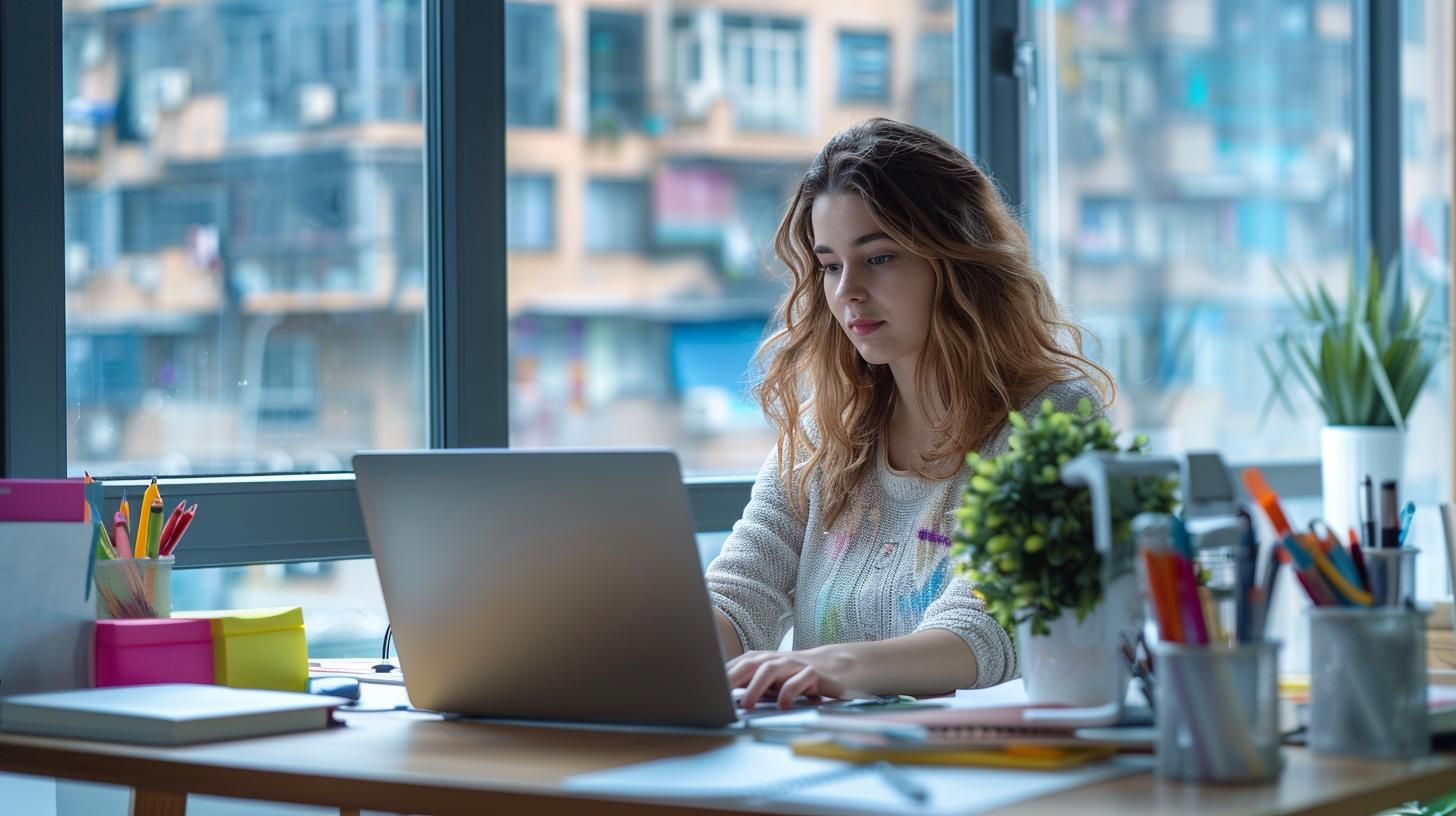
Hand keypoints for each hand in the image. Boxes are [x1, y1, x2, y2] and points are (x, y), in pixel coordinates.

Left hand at [726, 647, 853, 710]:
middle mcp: (775, 659)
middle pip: (749, 664)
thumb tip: (720, 700)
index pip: (736, 666)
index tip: (703, 689)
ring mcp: (794, 665)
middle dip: (732, 678)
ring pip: (771, 670)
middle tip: (718, 695)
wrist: (835, 666)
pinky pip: (799, 681)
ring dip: (756, 687)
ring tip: (747, 705)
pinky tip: (782, 706)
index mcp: (761, 660)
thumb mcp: (770, 681)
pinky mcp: (813, 674)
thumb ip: (749, 685)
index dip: (719, 676)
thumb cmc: (795, 676)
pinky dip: (789, 692)